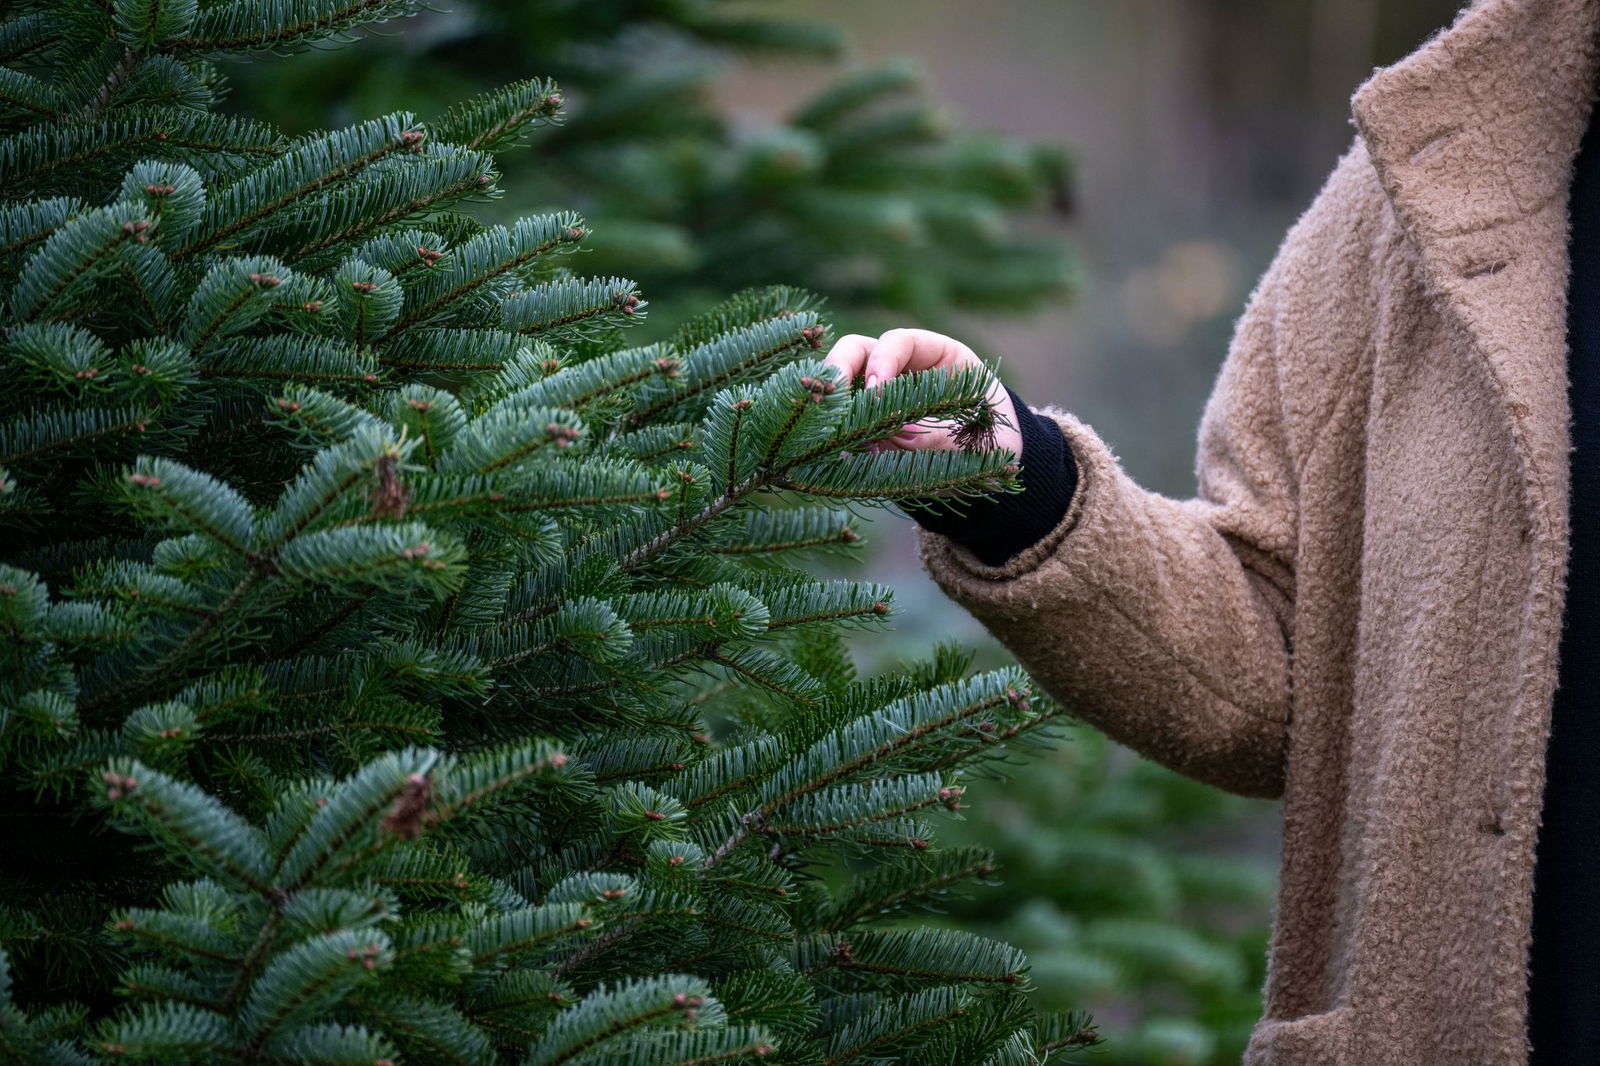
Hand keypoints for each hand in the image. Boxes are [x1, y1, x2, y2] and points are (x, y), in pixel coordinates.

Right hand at [820, 328, 1023, 455]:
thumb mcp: (970, 439)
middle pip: (857, 351)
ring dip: (832, 404)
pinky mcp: (867, 424)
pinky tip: (837, 453)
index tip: (876, 391)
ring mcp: (880, 394)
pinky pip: (841, 420)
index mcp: (938, 355)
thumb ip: (934, 435)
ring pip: (841, 383)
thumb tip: (892, 433)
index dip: (882, 361)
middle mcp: (903, 368)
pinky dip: (834, 433)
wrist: (990, 469)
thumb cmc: (988, 442)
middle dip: (839, 372)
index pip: (899, 341)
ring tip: (832, 432)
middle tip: (832, 403)